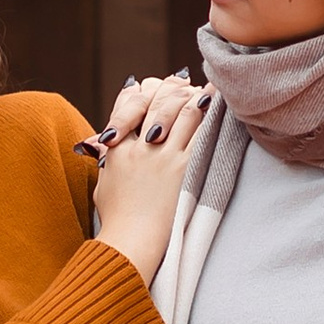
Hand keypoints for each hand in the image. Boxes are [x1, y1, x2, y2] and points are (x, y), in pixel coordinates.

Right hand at [91, 73, 205, 284]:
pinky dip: (211, 116)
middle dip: (170, 89)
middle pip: (157, 103)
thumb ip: (106, 162)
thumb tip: (104, 147)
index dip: (141, 92)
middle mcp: (141, 148)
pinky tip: (219, 105)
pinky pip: (201, 134)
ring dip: (196, 96)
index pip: (128, 106)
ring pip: (183, 113)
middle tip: (182, 81)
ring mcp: (164, 157)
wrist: (130, 242)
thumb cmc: (116, 220)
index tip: (151, 86)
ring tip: (209, 86)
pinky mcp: (185, 169)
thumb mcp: (103, 185)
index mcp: (118, 149)